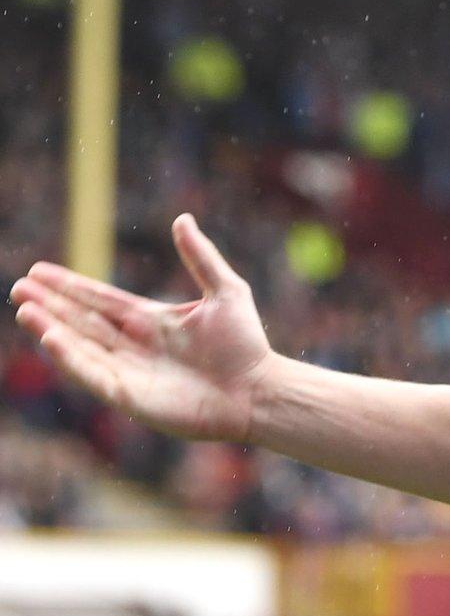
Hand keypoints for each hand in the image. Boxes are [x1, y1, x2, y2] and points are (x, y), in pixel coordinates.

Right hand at [10, 214, 276, 442]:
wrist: (260, 391)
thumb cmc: (246, 345)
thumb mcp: (226, 291)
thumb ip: (201, 257)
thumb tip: (182, 218)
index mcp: (151, 320)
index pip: (100, 300)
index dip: (69, 286)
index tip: (37, 271)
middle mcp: (134, 346)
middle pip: (82, 321)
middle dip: (50, 306)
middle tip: (18, 289)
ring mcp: (131, 372)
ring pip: (81, 347)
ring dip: (52, 330)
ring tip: (25, 311)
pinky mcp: (132, 397)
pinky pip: (94, 376)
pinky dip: (72, 359)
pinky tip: (52, 340)